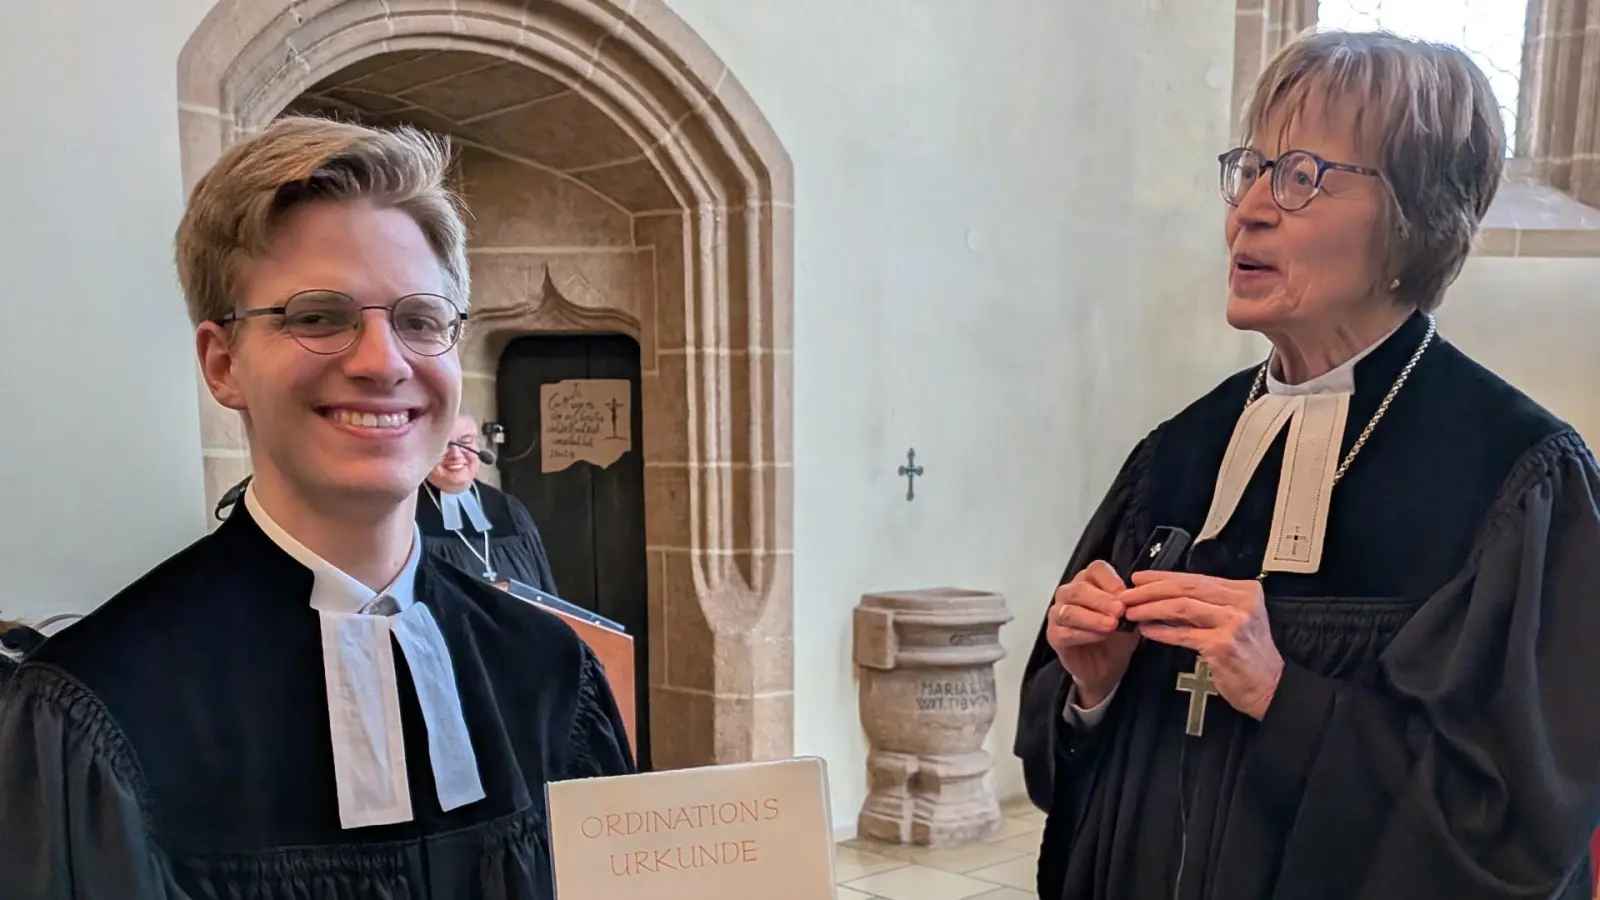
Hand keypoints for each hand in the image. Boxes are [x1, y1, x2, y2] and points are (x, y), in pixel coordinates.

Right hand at [1047, 560, 1138, 706]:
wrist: (1107, 667)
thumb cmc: (1116, 638)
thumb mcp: (1129, 619)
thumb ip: (1129, 606)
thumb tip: (1133, 597)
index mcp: (1089, 582)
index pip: (1095, 569)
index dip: (1110, 580)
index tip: (1125, 595)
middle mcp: (1069, 594)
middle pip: (1079, 588)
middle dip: (1102, 600)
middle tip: (1120, 611)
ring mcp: (1058, 613)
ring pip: (1069, 610)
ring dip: (1092, 617)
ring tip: (1112, 625)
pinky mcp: (1054, 635)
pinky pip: (1065, 631)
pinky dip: (1084, 634)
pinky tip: (1100, 637)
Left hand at [1120, 571, 1282, 719]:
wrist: (1271, 687)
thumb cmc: (1249, 654)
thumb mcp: (1234, 619)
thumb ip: (1206, 605)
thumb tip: (1164, 595)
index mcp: (1244, 591)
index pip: (1196, 577)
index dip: (1163, 577)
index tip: (1140, 578)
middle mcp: (1241, 603)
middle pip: (1187, 587)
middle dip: (1152, 589)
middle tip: (1128, 593)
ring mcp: (1233, 623)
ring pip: (1181, 607)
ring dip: (1151, 608)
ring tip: (1131, 611)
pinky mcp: (1222, 645)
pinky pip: (1183, 634)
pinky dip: (1161, 631)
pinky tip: (1146, 630)